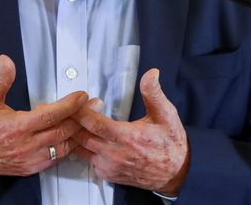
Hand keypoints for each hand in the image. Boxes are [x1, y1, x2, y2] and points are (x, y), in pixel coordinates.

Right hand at [0, 54, 87, 177]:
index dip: (71, 104)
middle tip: (94, 105)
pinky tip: (69, 138)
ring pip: (62, 147)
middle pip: (63, 131)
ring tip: (87, 121)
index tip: (82, 96)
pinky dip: (65, 148)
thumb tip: (6, 61)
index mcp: (18, 126)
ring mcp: (29, 159)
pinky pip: (54, 159)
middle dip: (81, 117)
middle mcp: (26, 145)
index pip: (53, 115)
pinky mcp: (29, 168)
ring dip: (76, 134)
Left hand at [73, 69, 189, 195]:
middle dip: (75, 121)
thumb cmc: (171, 143)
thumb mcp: (166, 115)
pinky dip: (84, 149)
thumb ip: (154, 93)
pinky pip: (88, 160)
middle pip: (82, 136)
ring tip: (78, 121)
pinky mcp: (109, 175)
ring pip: (82, 150)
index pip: (95, 124)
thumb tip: (151, 74)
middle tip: (73, 108)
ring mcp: (111, 167)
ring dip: (77, 135)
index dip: (82, 111)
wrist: (177, 172)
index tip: (78, 100)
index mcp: (128, 138)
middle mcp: (116, 155)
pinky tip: (89, 136)